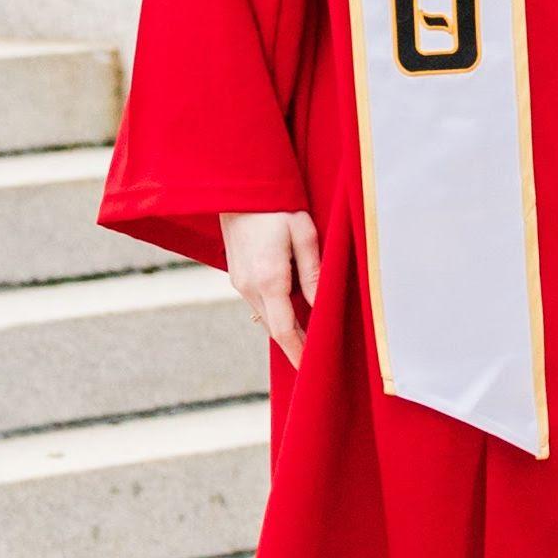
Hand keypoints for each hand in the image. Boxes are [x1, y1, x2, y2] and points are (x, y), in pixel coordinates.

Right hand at [223, 211, 316, 362]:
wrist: (237, 186)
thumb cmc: (276, 206)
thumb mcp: (303, 234)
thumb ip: (312, 272)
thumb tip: (320, 306)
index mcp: (269, 278)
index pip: (284, 330)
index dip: (298, 352)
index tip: (310, 370)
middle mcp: (249, 286)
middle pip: (275, 327)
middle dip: (295, 344)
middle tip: (316, 358)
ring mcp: (239, 282)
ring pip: (266, 314)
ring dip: (285, 326)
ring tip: (309, 336)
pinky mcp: (237, 275)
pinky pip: (259, 301)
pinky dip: (276, 309)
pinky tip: (291, 307)